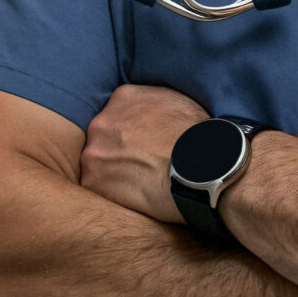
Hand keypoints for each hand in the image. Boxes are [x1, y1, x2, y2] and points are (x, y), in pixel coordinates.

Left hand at [82, 83, 209, 223]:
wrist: (204, 166)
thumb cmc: (198, 137)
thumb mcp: (178, 102)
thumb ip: (155, 103)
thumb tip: (153, 113)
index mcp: (123, 98)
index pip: (117, 115)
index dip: (129, 133)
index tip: (142, 145)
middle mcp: (102, 121)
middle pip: (103, 139)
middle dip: (118, 152)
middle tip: (140, 167)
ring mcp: (94, 152)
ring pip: (97, 164)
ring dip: (113, 175)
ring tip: (139, 185)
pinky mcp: (93, 182)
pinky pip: (97, 189)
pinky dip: (113, 195)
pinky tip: (135, 198)